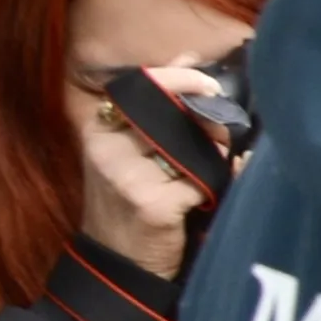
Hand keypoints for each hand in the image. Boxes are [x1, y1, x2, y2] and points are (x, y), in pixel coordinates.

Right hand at [78, 66, 218, 280]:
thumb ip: (158, 105)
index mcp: (99, 130)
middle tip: (222, 134)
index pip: (141, 85)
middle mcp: (107, 149)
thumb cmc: (133, 202)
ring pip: (193, 148)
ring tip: (209, 173)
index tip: (207, 83)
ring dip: (214, 158)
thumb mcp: (133, 150)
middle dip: (207, 120)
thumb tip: (188, 55)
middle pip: (172, 114)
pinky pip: (202, 182)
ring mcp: (126, 176)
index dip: (179, 78)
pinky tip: (210, 198)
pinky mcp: (151, 203)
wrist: (121, 265)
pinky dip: (217, 187)